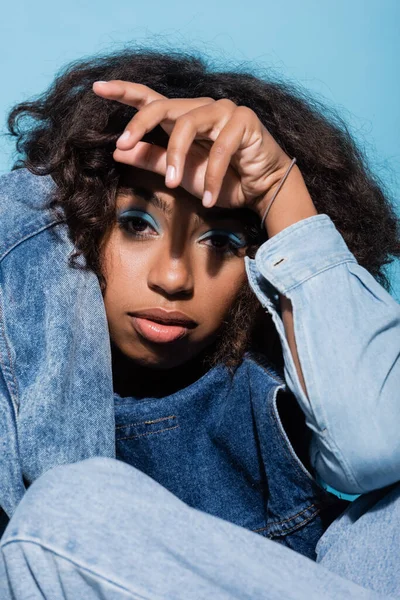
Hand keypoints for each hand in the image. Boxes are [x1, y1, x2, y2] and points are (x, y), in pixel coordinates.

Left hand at [92, 80, 292, 217]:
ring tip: (174, 184)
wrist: (260, 192)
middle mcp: (202, 108)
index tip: (97, 88)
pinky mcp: (244, 121)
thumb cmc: (222, 181)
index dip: (124, 92)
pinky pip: (220, 148)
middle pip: (163, 105)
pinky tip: (209, 199)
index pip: (150, 99)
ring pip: (189, 124)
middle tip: (124, 143)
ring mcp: (224, 111)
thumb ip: (152, 160)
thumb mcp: (180, 174)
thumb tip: (119, 149)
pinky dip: (212, 177)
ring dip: (178, 158)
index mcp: (184, 118)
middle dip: (140, 124)